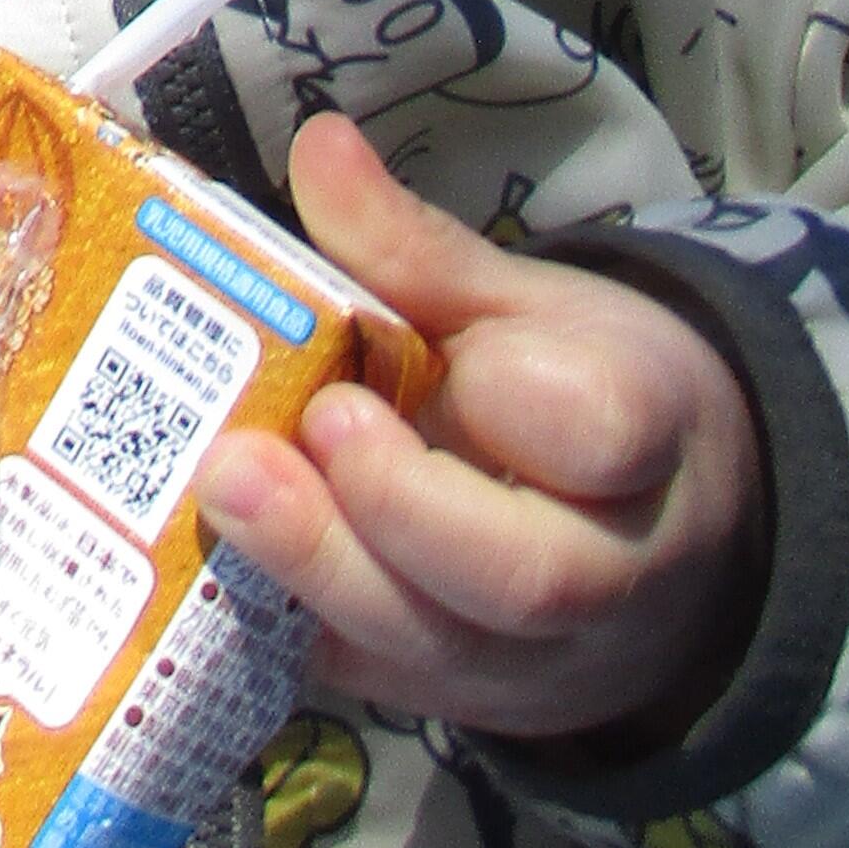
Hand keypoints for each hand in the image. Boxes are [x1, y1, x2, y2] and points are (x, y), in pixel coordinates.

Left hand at [192, 113, 766, 752]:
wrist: (644, 543)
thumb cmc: (573, 393)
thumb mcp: (524, 305)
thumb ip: (421, 248)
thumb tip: (320, 146)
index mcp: (641, 438)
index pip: (601, 430)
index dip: (516, 400)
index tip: (443, 353)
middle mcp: (605, 573)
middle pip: (522, 575)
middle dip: (391, 510)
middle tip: (276, 440)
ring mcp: (529, 659)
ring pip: (439, 648)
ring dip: (318, 572)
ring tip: (221, 490)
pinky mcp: (449, 701)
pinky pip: (372, 685)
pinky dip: (285, 629)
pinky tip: (204, 561)